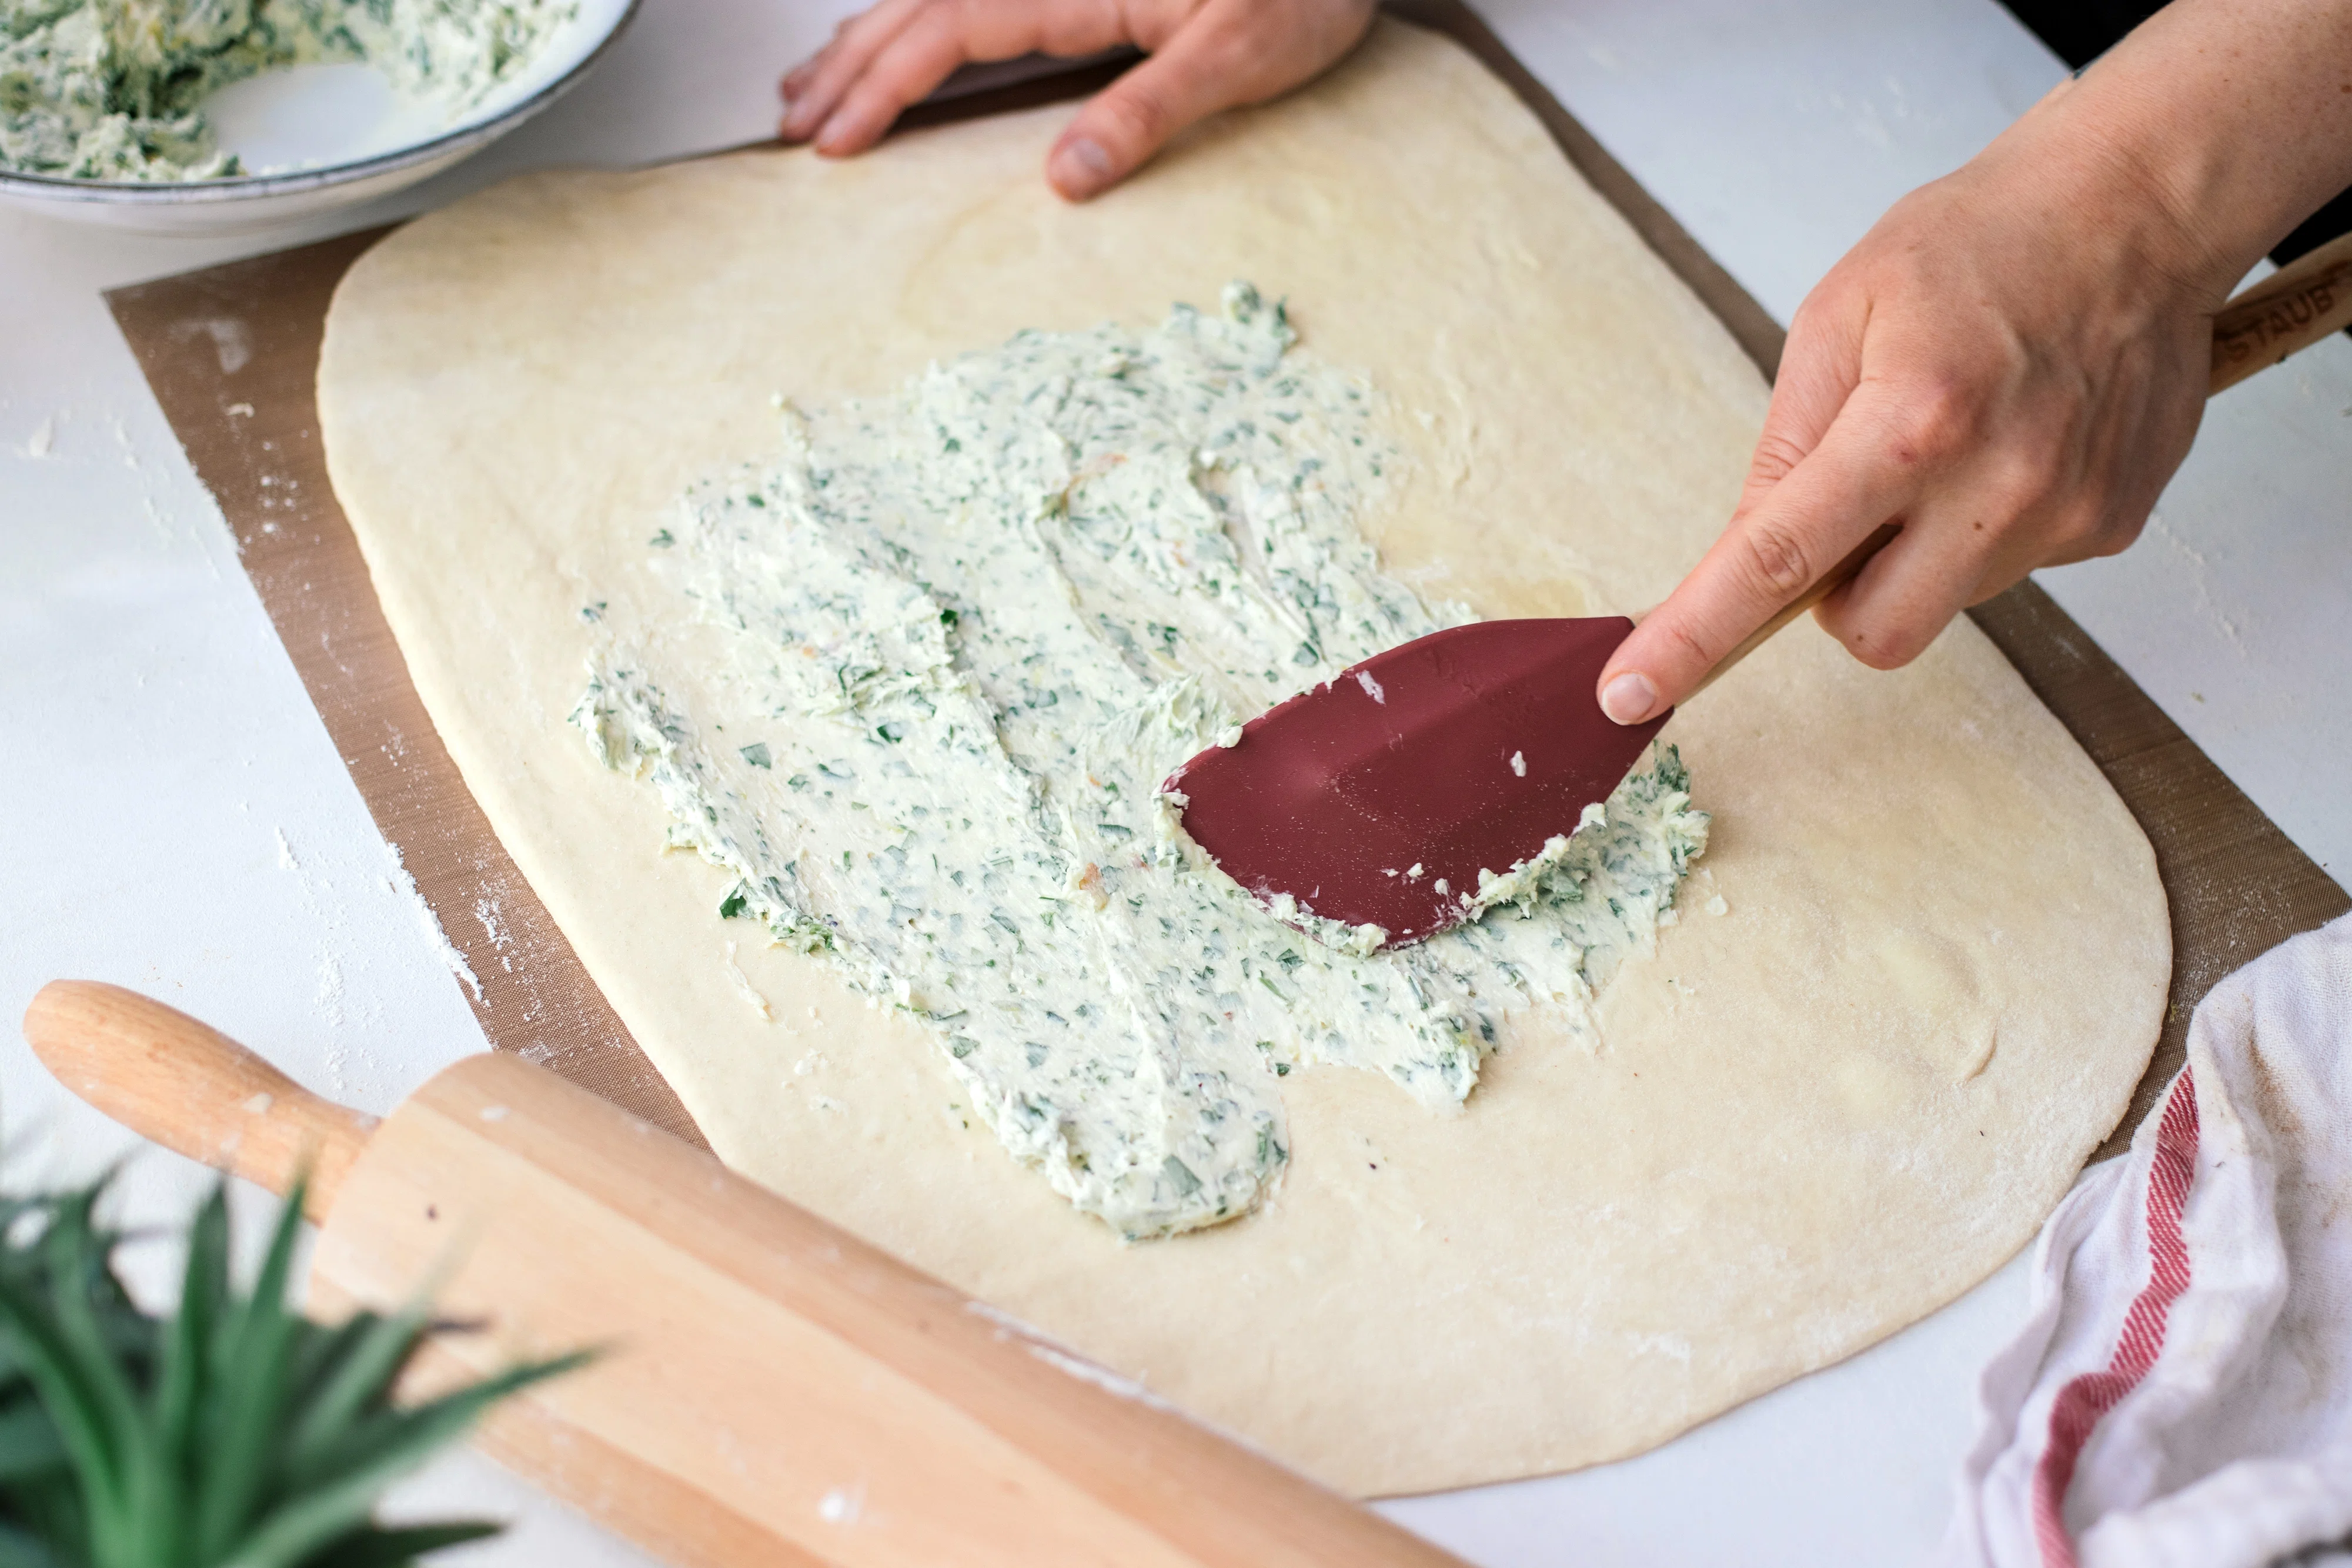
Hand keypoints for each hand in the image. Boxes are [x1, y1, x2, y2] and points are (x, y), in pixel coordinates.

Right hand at [779, 0, 1377, 200]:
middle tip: (789, 124)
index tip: (830, 139)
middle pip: (920, 5)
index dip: (880, 86)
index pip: (948, 33)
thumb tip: (1064, 177)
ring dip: (868, 38)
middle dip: (848, 64)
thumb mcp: (1241, 58)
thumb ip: (1150, 111)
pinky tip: (901, 40)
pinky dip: (920, 19)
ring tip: (811, 83)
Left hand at [1593, 93, 2222, 725]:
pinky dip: (1987, 524)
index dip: (1696, 636)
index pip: (1776, 561)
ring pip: (1945, 600)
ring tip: (1955, 437)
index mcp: (1910, 420)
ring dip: (1920, 548)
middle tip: (1850, 513)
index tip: (1631, 692)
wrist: (2140, 204)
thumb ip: (1786, 442)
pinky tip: (2016, 438)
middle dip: (1837, 600)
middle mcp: (1997, 482)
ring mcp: (2066, 512)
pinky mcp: (2113, 523)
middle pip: (1873, 632)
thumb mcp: (1841, 312)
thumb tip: (1743, 546)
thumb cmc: (1982, 241)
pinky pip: (2013, 566)